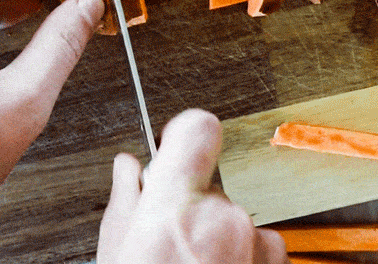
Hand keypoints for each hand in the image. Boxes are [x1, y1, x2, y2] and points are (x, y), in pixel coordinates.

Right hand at [97, 109, 285, 262]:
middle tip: (171, 242)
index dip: (182, 133)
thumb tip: (128, 169)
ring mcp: (256, 246)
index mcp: (179, 203)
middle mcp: (224, 218)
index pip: (197, 127)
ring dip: (218, 238)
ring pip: (234, 221)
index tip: (172, 146)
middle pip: (209, 186)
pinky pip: (260, 249)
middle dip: (192, 208)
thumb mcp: (116, 249)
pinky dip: (242, 259)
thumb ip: (126, 199)